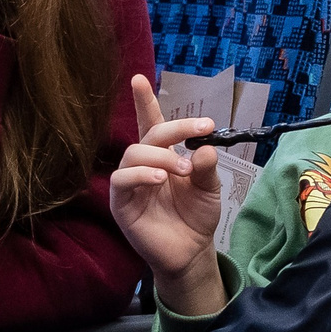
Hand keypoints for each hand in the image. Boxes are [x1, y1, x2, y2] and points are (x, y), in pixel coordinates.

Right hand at [107, 75, 226, 316]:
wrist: (191, 251)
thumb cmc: (196, 216)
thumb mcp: (209, 189)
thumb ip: (206, 167)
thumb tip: (205, 147)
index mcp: (163, 156)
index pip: (152, 123)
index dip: (145, 102)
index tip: (139, 79)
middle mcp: (143, 165)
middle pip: (149, 134)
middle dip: (174, 127)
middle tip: (201, 130)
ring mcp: (130, 183)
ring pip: (134, 153)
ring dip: (161, 156)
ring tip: (183, 170)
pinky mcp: (121, 202)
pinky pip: (122, 180)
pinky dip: (141, 174)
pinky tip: (159, 180)